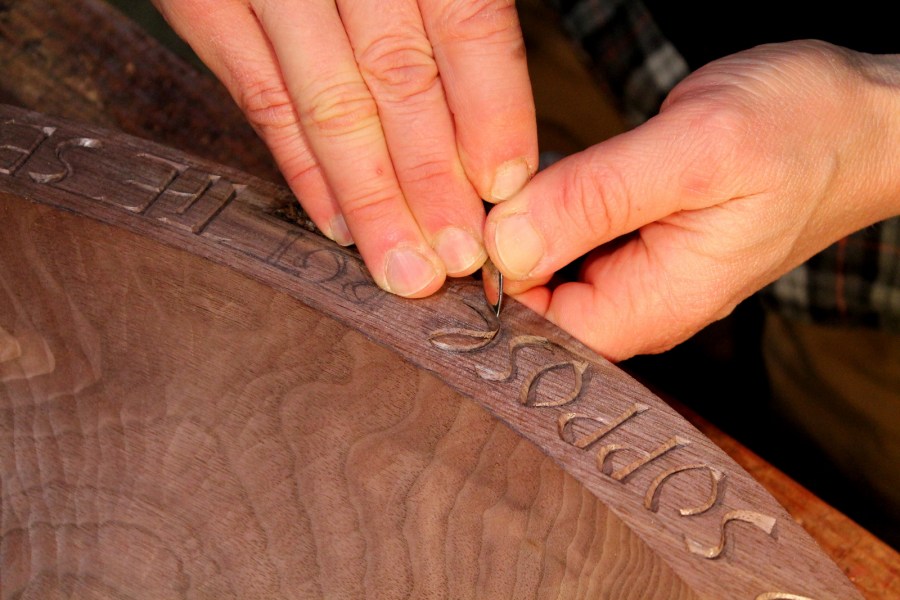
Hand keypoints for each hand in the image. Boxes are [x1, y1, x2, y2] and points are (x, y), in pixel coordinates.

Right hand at [152, 0, 537, 296]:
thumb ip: (452, 9)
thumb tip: (495, 123)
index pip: (465, 23)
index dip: (490, 109)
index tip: (506, 185)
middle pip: (396, 78)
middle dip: (430, 179)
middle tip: (455, 258)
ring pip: (327, 103)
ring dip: (370, 197)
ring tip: (402, 266)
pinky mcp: (204, 2)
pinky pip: (259, 99)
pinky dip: (302, 168)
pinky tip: (337, 221)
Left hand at [484, 41, 899, 360]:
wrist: (865, 117)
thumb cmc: (802, 130)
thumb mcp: (693, 153)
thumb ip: (596, 200)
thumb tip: (504, 245)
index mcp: (658, 303)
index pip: (542, 331)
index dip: (490, 288)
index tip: (461, 231)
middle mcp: (645, 300)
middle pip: (539, 304)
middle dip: (498, 253)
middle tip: (473, 194)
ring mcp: (645, 269)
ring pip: (552, 267)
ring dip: (520, 225)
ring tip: (502, 177)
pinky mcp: (645, 236)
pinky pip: (576, 235)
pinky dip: (550, 204)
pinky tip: (542, 171)